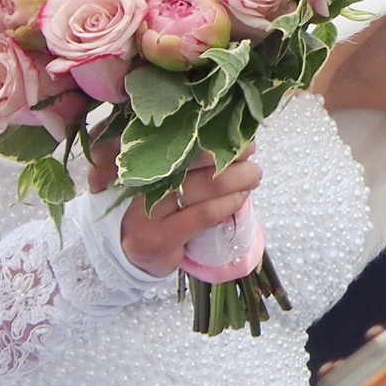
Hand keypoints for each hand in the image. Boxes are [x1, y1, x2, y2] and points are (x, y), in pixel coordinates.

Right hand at [91, 140, 262, 278]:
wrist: (132, 256)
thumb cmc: (154, 207)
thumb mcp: (158, 177)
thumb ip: (181, 156)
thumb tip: (227, 135)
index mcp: (135, 160)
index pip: (171, 138)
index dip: (207, 133)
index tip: (232, 129)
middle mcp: (136, 182)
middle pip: (191, 158)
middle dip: (228, 152)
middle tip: (249, 150)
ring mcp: (144, 212)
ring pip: (203, 185)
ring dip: (237, 178)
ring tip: (253, 175)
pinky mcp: (159, 238)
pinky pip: (203, 214)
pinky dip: (228, 204)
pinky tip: (240, 198)